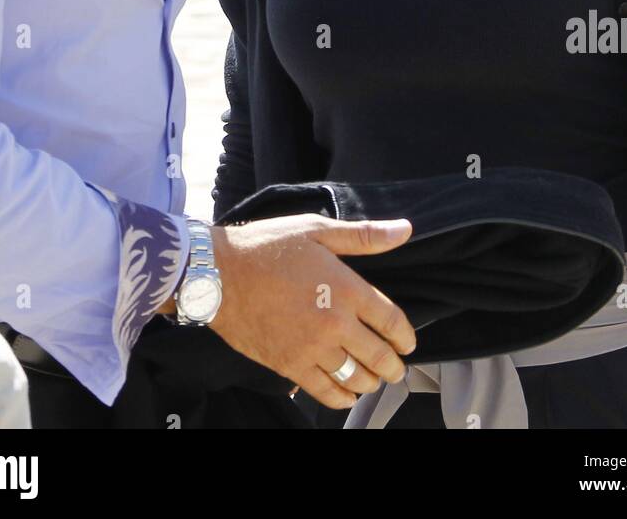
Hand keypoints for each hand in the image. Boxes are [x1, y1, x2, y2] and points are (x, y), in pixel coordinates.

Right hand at [208, 214, 415, 409]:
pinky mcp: (289, 365)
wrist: (218, 274)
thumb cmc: (267, 247)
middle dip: (394, 366)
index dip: (405, 336)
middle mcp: (335, 323)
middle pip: (378, 356)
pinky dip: (341, 398)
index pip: (392, 321)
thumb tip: (405, 229)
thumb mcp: (317, 231)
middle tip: (397, 369)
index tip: (408, 342)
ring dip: (370, 381)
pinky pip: (326, 391)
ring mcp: (312, 348)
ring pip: (355, 378)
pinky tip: (346, 393)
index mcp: (346, 288)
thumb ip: (364, 236)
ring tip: (373, 379)